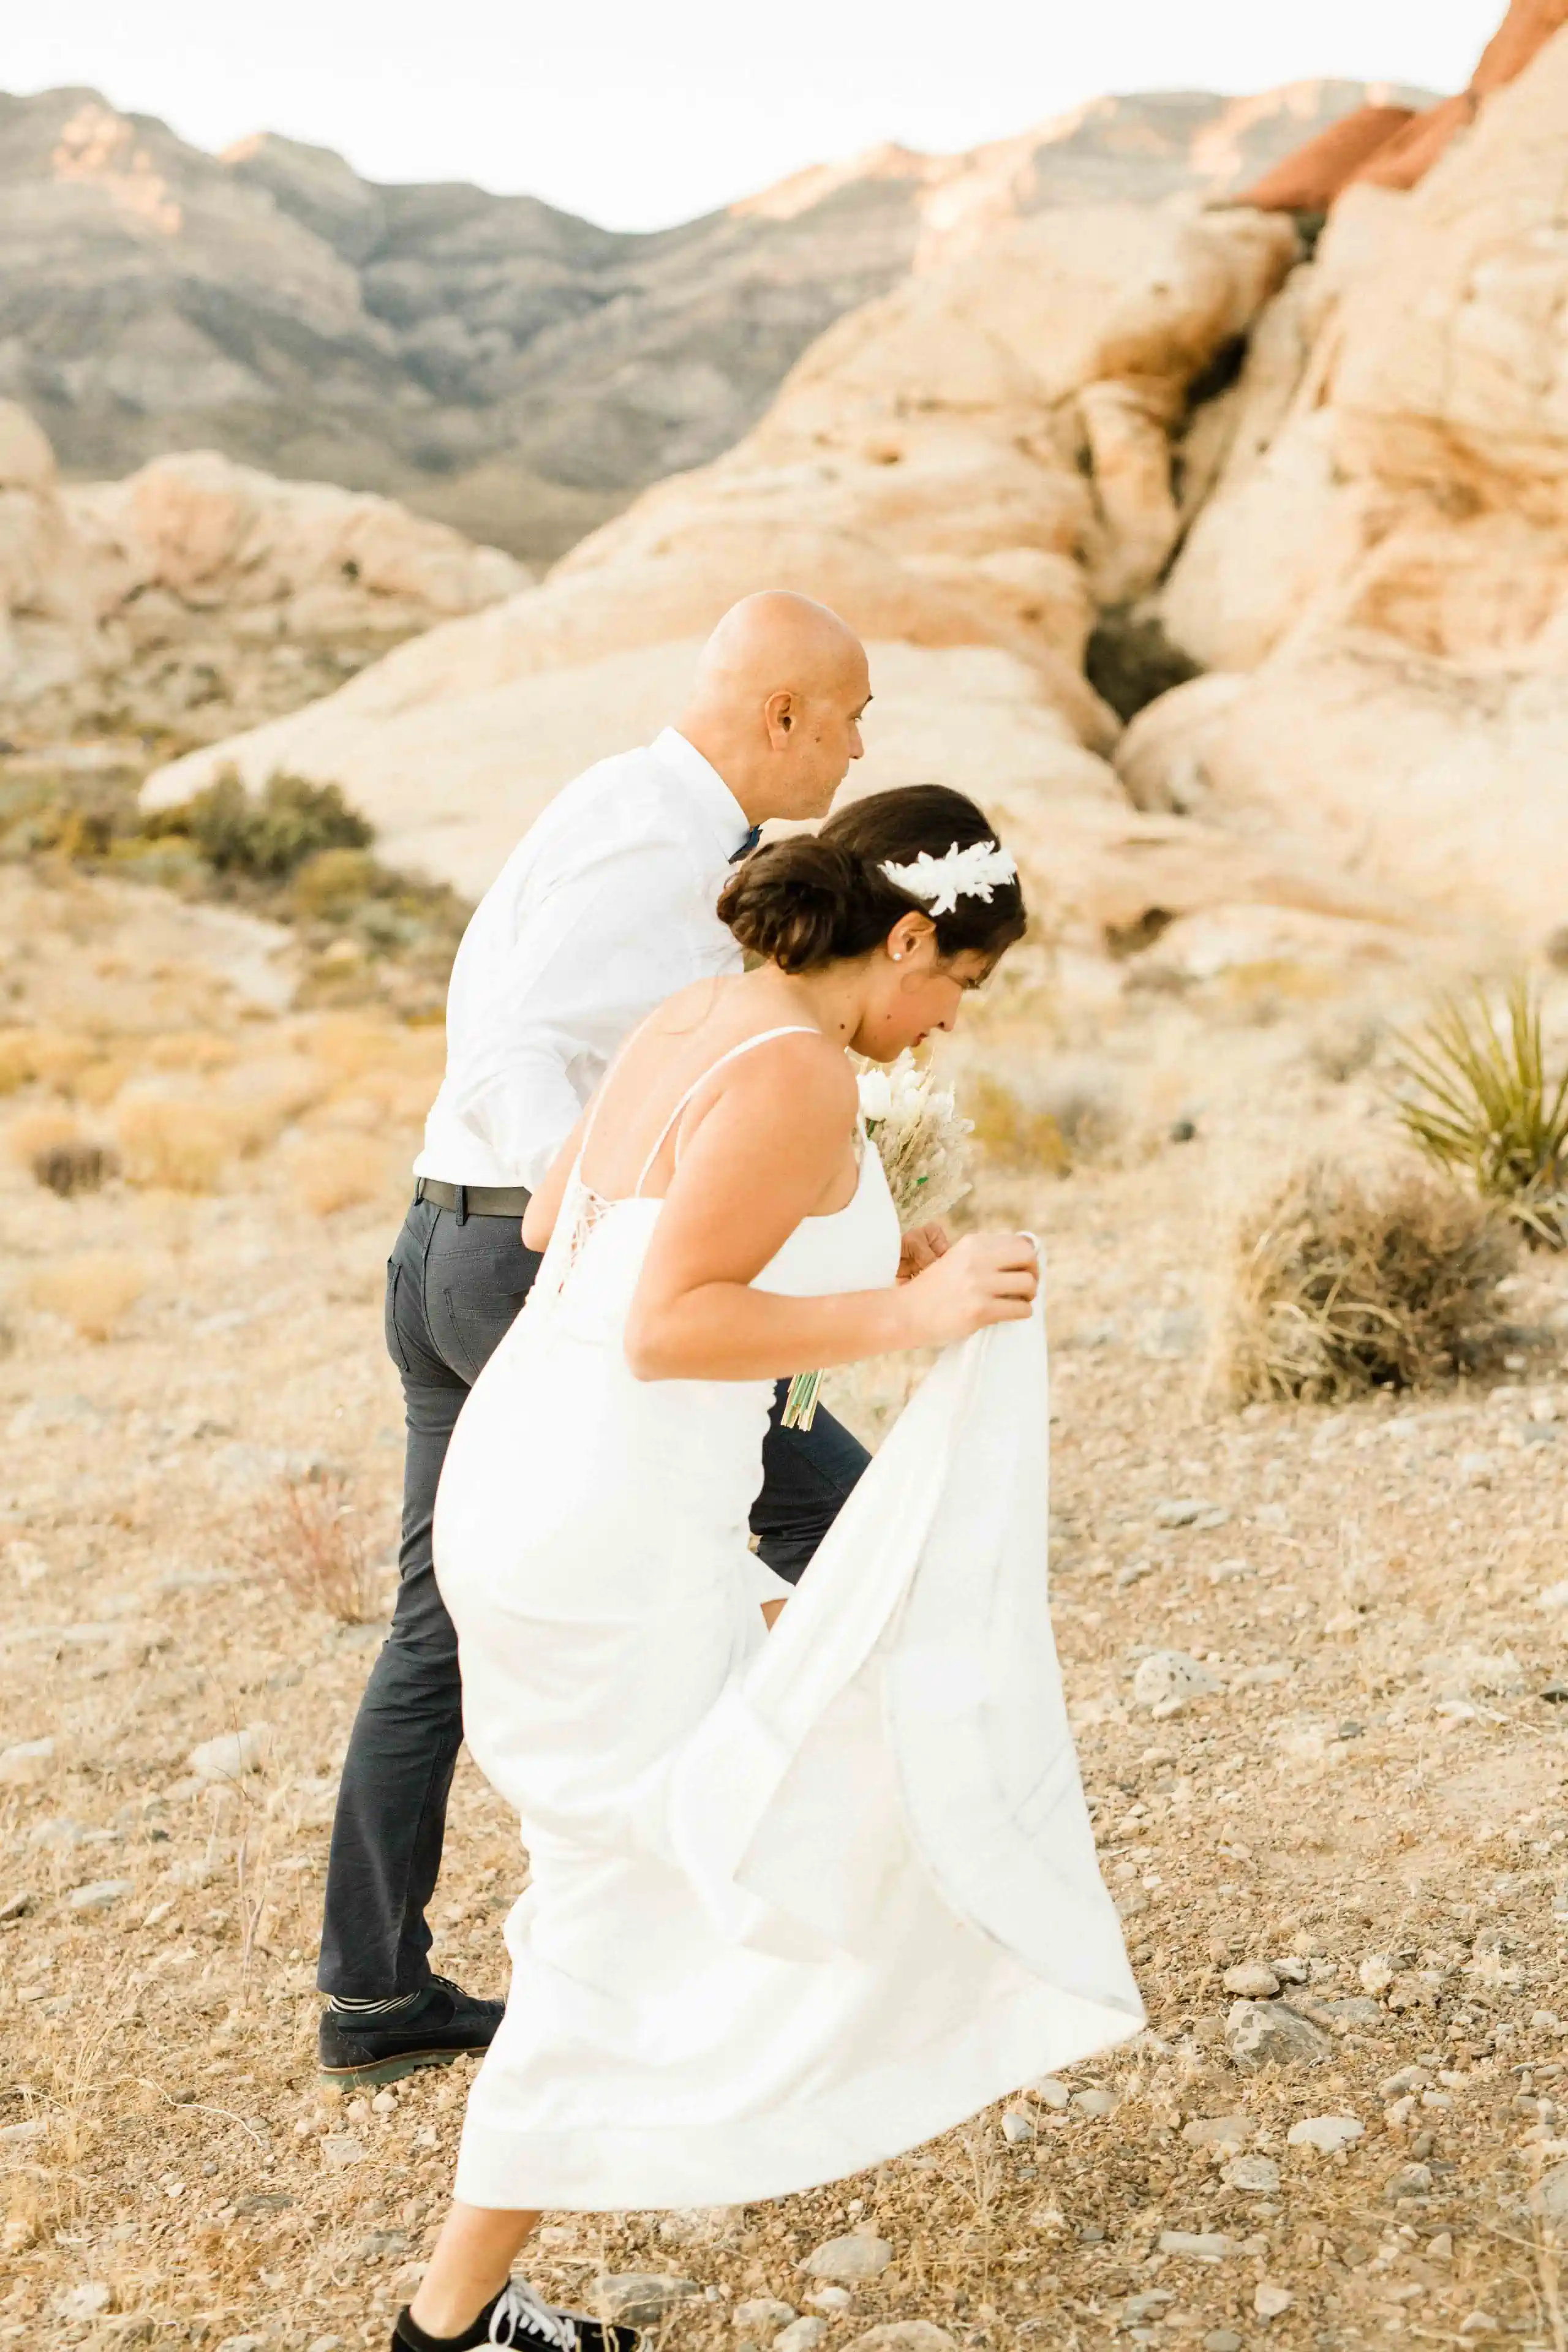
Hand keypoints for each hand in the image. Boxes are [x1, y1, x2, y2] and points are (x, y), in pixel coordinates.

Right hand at [897, 1231, 1037, 1348]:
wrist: (904, 1314)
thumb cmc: (933, 1291)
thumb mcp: (956, 1260)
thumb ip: (984, 1255)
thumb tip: (1026, 1252)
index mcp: (972, 1244)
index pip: (1020, 1242)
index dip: (1027, 1258)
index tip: (1020, 1271)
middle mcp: (976, 1259)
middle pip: (1028, 1256)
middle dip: (1033, 1273)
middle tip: (1024, 1287)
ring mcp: (978, 1285)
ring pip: (1028, 1284)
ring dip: (1028, 1296)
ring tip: (1016, 1302)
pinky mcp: (980, 1310)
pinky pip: (1021, 1309)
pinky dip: (1022, 1313)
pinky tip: (1009, 1315)